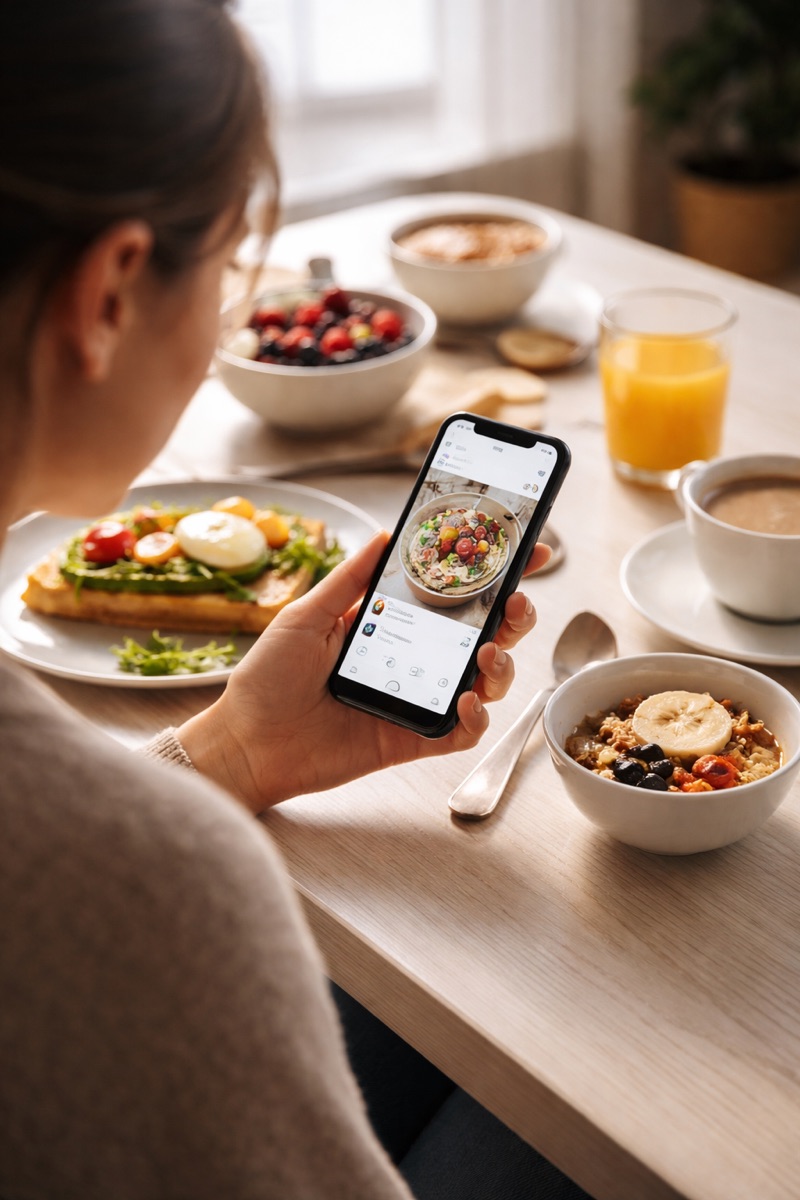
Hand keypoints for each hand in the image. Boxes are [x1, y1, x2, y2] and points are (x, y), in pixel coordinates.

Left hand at [179, 530, 551, 812]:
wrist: (246, 742)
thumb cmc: (268, 679)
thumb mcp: (307, 614)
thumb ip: (350, 578)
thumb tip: (387, 534)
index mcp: (392, 625)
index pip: (455, 596)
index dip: (494, 575)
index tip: (524, 550)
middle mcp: (415, 661)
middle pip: (486, 635)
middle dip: (514, 616)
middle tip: (516, 602)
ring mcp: (419, 700)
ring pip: (487, 683)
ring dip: (502, 665)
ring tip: (486, 653)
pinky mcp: (415, 739)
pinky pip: (464, 733)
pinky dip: (477, 718)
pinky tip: (466, 700)